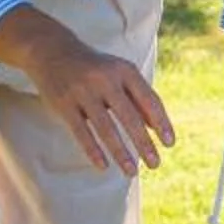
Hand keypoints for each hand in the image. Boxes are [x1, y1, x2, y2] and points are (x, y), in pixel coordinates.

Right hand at [0, 6, 174, 176]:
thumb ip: (140, 97)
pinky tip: (104, 166)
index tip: (169, 144)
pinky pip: (81, 132)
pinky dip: (93, 150)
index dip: (161, 123)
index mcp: (125, 70)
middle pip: (129, 117)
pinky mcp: (64, 103)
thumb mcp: (120, 74)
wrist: (53, 51)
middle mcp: (105, 79)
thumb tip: (157, 128)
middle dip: (144, 143)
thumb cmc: (96, 68)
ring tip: (132, 171)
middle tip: (155, 164)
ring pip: (106, 128)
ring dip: (121, 153)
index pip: (149, 100)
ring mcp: (83, 91)